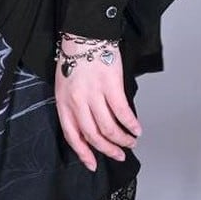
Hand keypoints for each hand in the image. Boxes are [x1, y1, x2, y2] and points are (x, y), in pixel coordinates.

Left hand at [54, 33, 141, 171]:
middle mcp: (77, 101)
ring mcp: (94, 94)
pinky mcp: (110, 86)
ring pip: (109, 128)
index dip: (83, 153)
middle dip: (108, 150)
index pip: (72, 135)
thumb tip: (88, 127)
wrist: (84, 35)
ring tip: (131, 141)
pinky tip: (137, 128)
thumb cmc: (74, 58)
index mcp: (63, 102)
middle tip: (119, 154)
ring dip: (122, 139)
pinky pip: (122, 112)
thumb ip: (73, 106)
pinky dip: (131, 124)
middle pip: (93, 135)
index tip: (93, 164)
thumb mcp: (64, 85)